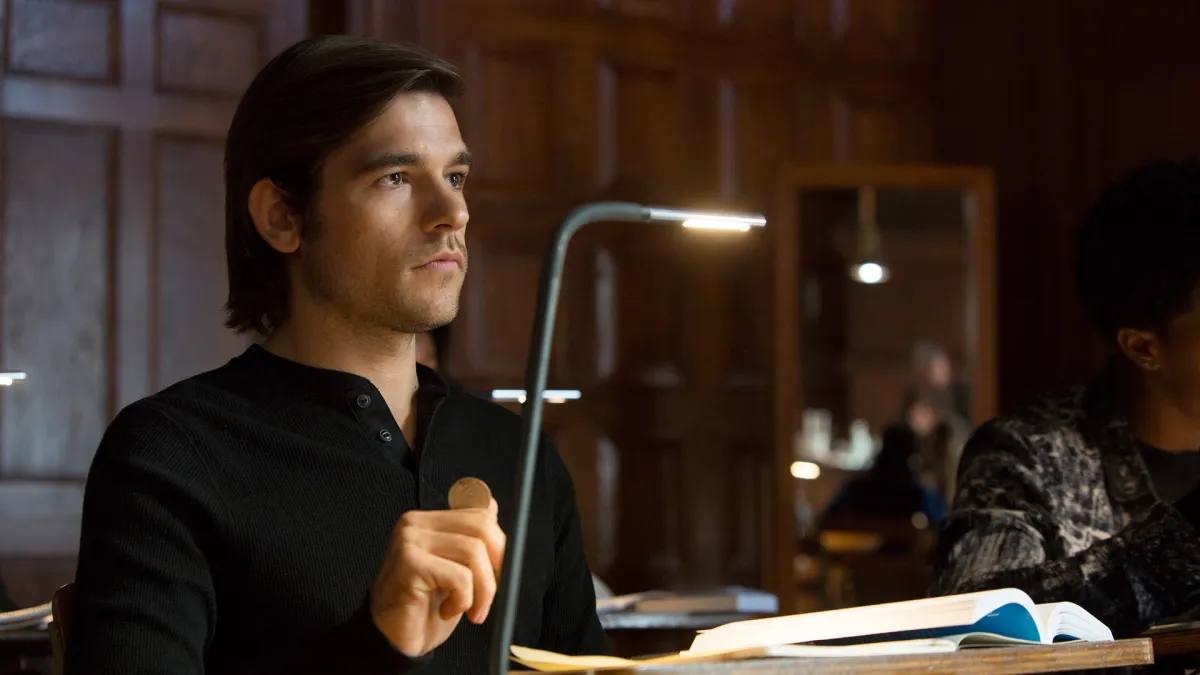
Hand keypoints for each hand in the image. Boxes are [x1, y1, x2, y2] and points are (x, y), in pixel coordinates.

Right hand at [369, 498, 505, 657]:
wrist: (394, 640)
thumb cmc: (425, 608)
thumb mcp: (457, 568)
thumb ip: (471, 539)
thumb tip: (493, 510)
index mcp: (428, 521)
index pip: (480, 513)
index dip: (500, 545)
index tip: (499, 573)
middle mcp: (415, 524)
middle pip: (481, 527)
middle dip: (497, 565)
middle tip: (489, 594)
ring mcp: (410, 541)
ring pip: (474, 552)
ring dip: (482, 590)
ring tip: (471, 609)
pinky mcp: (410, 563)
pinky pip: (459, 577)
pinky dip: (463, 600)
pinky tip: (447, 611)